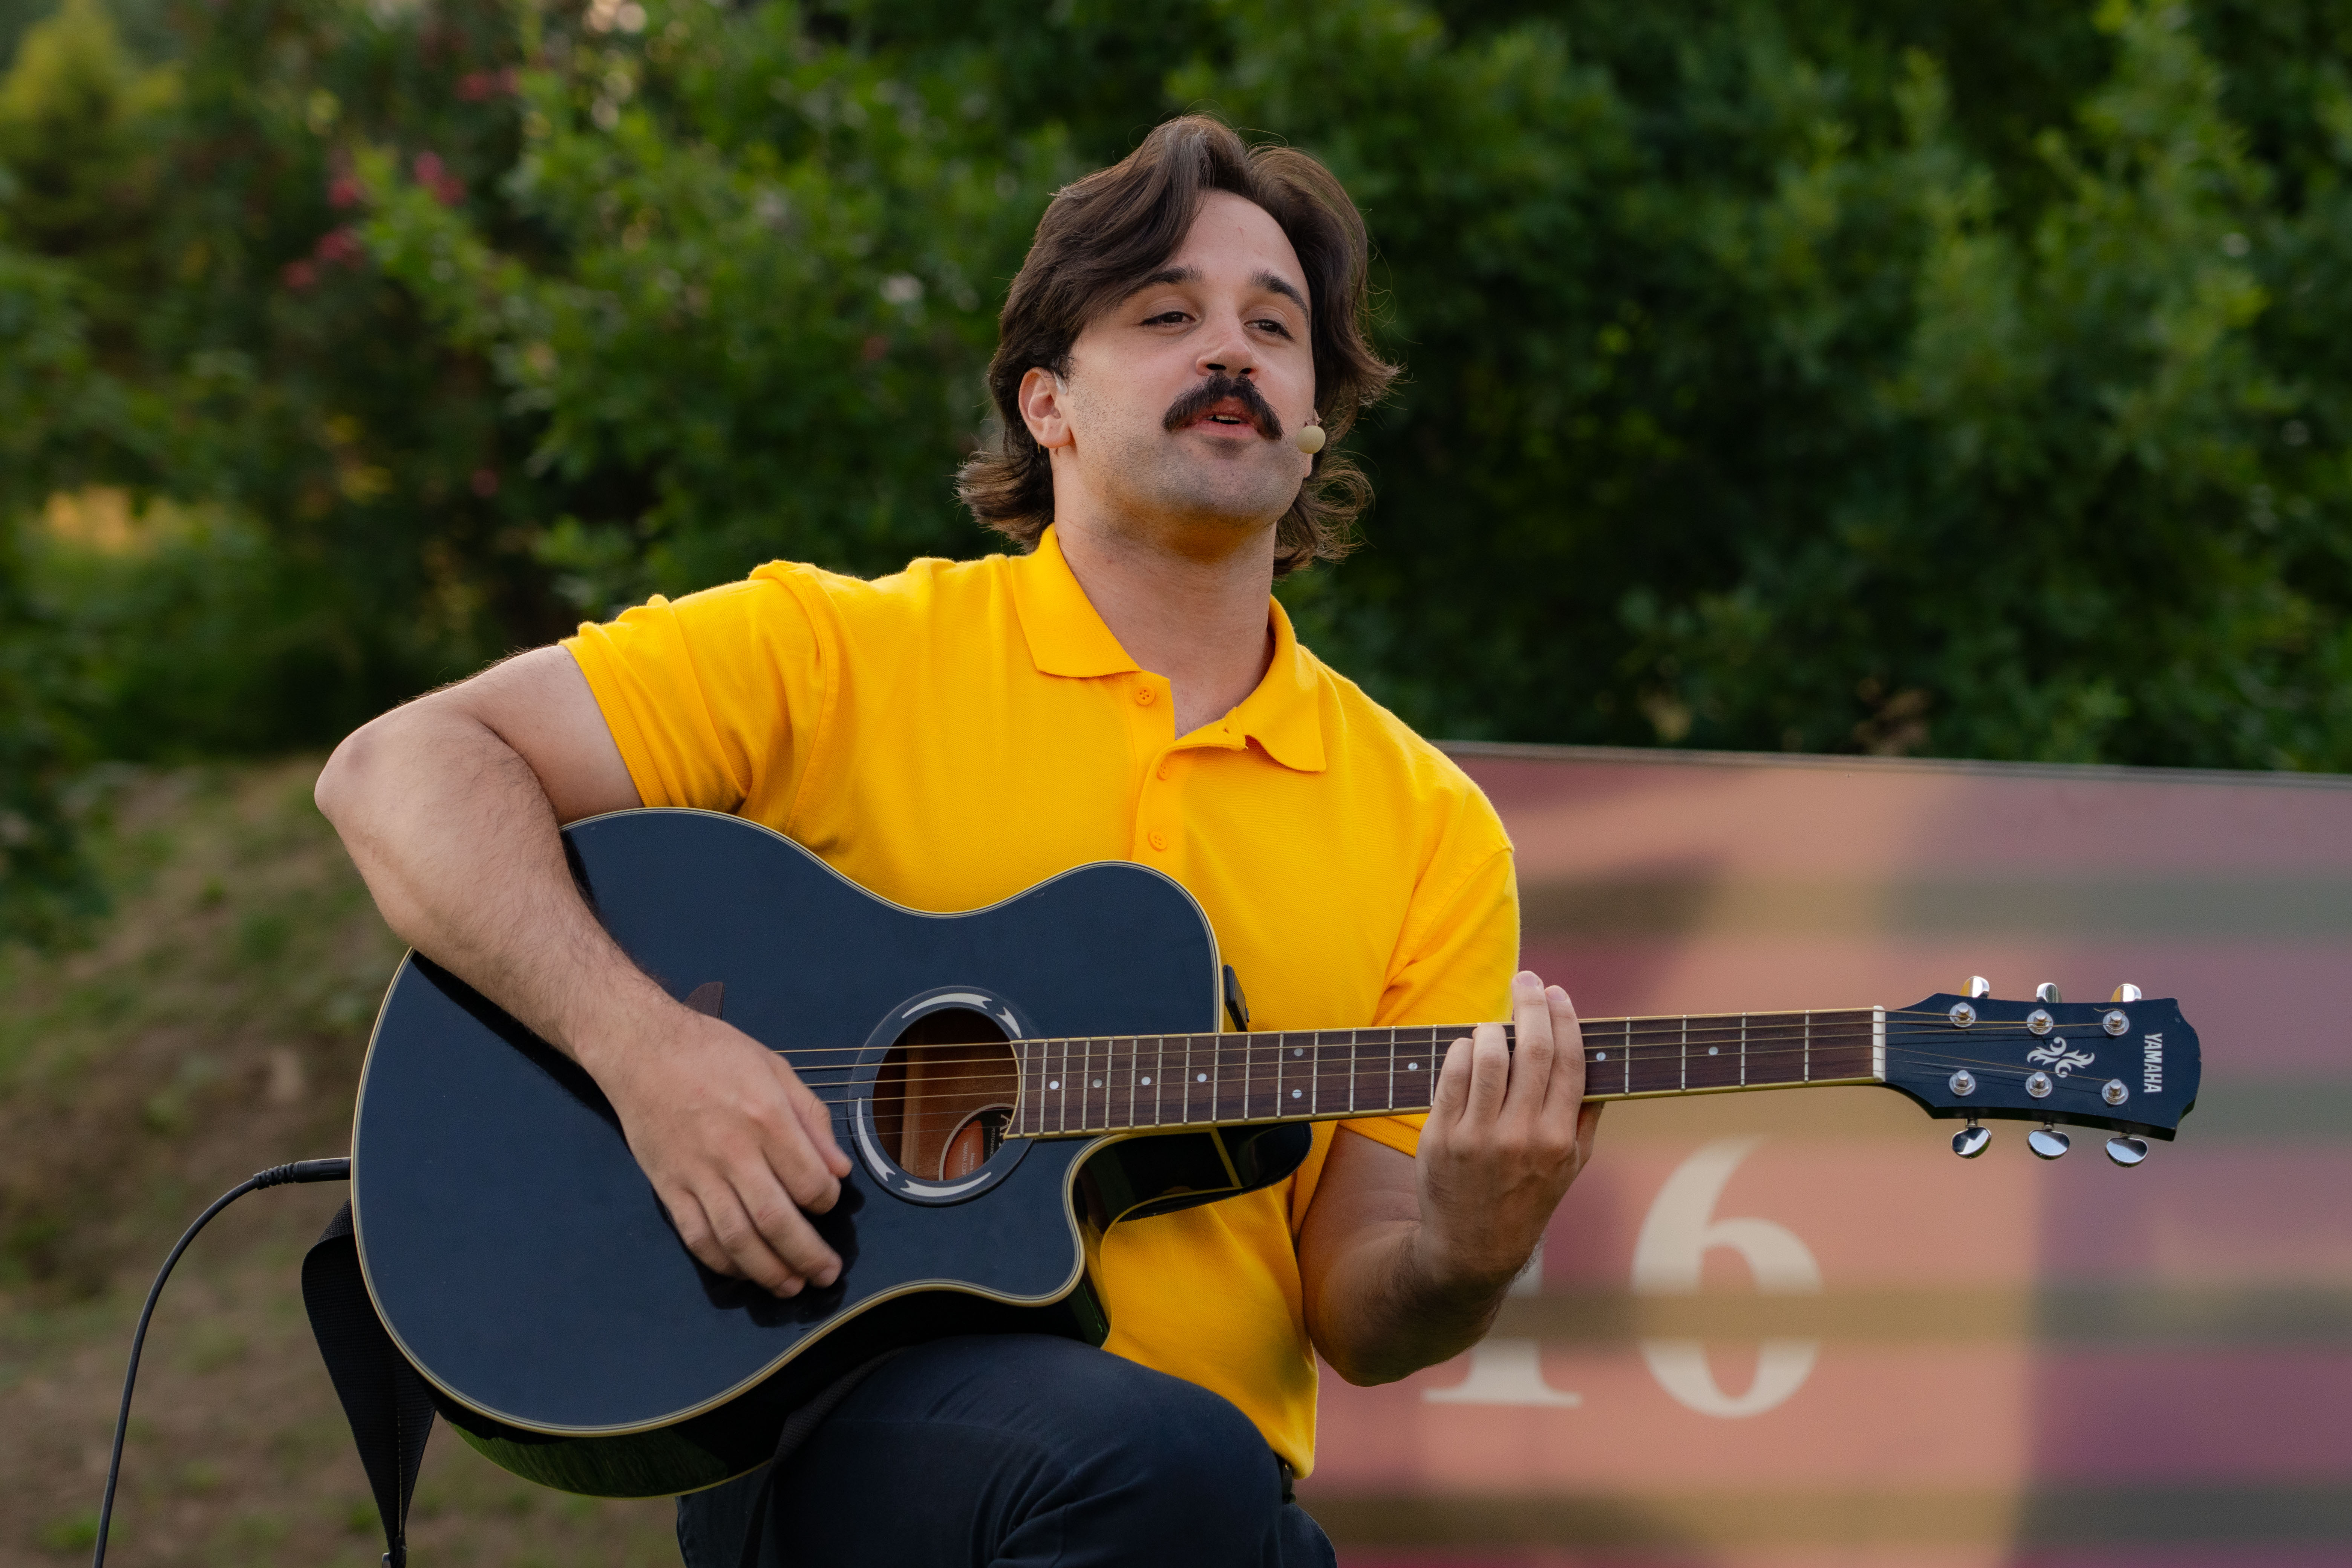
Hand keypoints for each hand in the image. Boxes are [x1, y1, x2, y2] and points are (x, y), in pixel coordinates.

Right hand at [586, 1001, 854, 1295]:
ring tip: (792, 1286)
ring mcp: (696, 1173)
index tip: (830, 1204)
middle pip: (776, 1220)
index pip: (808, 1180)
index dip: (827, 1202)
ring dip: (768, 1271)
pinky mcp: (667, 1187)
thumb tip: (839, 1170)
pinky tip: (744, 1272)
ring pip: (736, 1239)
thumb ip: (811, 1119)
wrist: (642, 1049)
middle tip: (828, 1274)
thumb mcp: (776, 1069)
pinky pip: (697, 1237)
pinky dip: (723, 1262)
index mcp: (766, 1116)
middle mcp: (732, 1150)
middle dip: (808, 1255)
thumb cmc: (714, 1053)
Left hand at [1412, 970, 1601, 1291]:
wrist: (1472, 1248)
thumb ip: (1584, 1117)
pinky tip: (1466, 1047)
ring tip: (1493, 1024)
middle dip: (1530, 1005)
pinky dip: (1459, 1051)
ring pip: (1487, 1057)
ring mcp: (1478, 1137)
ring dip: (1491, 1029)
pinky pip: (1451, 1076)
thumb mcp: (1570, 1167)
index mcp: (1559, 1140)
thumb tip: (1597, 1064)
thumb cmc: (1526, 1198)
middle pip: (1531, 1050)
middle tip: (1526, 979)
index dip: (1564, 1020)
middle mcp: (1521, 1136)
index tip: (1557, 993)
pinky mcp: (1441, 1137)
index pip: (1568, 1063)